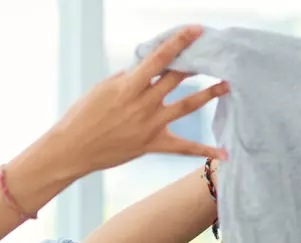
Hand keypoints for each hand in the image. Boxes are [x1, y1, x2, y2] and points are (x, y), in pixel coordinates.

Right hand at [47, 25, 228, 177]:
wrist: (72, 149)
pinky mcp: (151, 144)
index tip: (196, 30)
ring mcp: (149, 125)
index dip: (179, 42)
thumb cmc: (83, 116)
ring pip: (186, 105)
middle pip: (177, 78)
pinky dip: (204, 150)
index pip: (159, 59)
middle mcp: (142, 104)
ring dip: (209, 94)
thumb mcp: (103, 89)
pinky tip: (224, 153)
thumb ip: (129, 78)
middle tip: (215, 52)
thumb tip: (148, 69)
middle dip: (197, 62)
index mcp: (128, 87)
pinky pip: (183, 148)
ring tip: (227, 84)